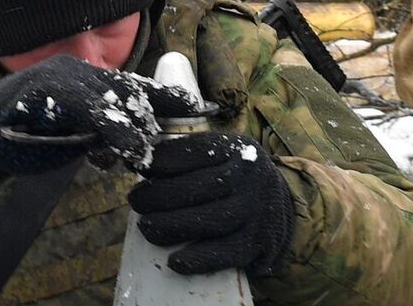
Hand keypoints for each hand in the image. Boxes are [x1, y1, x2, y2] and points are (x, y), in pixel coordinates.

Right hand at [0, 56, 198, 180]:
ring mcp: (61, 76)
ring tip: (144, 154)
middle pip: (129, 89)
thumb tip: (141, 146)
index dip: (168, 98)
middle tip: (159, 148)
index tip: (200, 111)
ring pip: (112, 97)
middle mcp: (77, 69)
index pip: (135, 85)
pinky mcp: (46, 89)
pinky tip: (124, 148)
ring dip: (132, 128)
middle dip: (150, 117)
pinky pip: (88, 108)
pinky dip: (110, 129)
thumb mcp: (74, 135)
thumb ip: (103, 133)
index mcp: (87, 77)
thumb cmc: (25, 136)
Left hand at [128, 132, 294, 275]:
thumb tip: (136, 161)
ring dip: (173, 225)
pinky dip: (200, 259)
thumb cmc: (232, 177)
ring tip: (146, 227)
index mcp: (238, 149)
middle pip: (203, 186)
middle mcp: (252, 177)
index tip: (138, 166)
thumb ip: (182, 155)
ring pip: (214, 220)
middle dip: (162, 194)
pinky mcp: (260, 242)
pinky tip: (175, 261)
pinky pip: (228, 254)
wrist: (277, 205)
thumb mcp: (217, 154)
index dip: (164, 159)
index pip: (198, 151)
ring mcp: (258, 211)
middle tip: (136, 201)